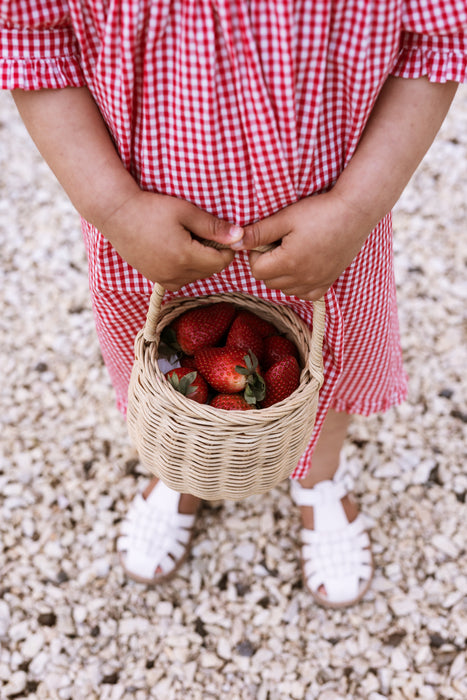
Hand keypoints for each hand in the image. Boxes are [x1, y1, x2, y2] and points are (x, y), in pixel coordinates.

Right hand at [99, 190, 242, 289]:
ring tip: (186, 239)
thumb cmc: (151, 208)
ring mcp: (164, 279)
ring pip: (196, 277)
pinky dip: (185, 268)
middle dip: (213, 254)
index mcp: (185, 257)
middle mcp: (175, 274)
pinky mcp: (156, 280)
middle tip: (201, 232)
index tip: (220, 233)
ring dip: (199, 262)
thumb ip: (214, 227)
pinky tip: (176, 249)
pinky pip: (181, 280)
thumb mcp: (186, 211)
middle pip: (210, 271)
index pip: (221, 262)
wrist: (116, 215)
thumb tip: (239, 236)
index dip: (226, 248)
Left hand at [236, 190, 373, 299]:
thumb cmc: (319, 211)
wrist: (355, 212)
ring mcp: (316, 283)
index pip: (257, 270)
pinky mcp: (328, 283)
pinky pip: (305, 294)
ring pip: (285, 289)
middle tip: (280, 243)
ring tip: (292, 251)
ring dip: (282, 275)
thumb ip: (258, 232)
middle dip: (268, 264)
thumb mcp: (285, 218)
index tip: (267, 239)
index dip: (256, 254)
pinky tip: (303, 265)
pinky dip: (299, 284)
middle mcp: (302, 278)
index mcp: (289, 263)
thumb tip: (234, 242)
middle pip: (269, 281)